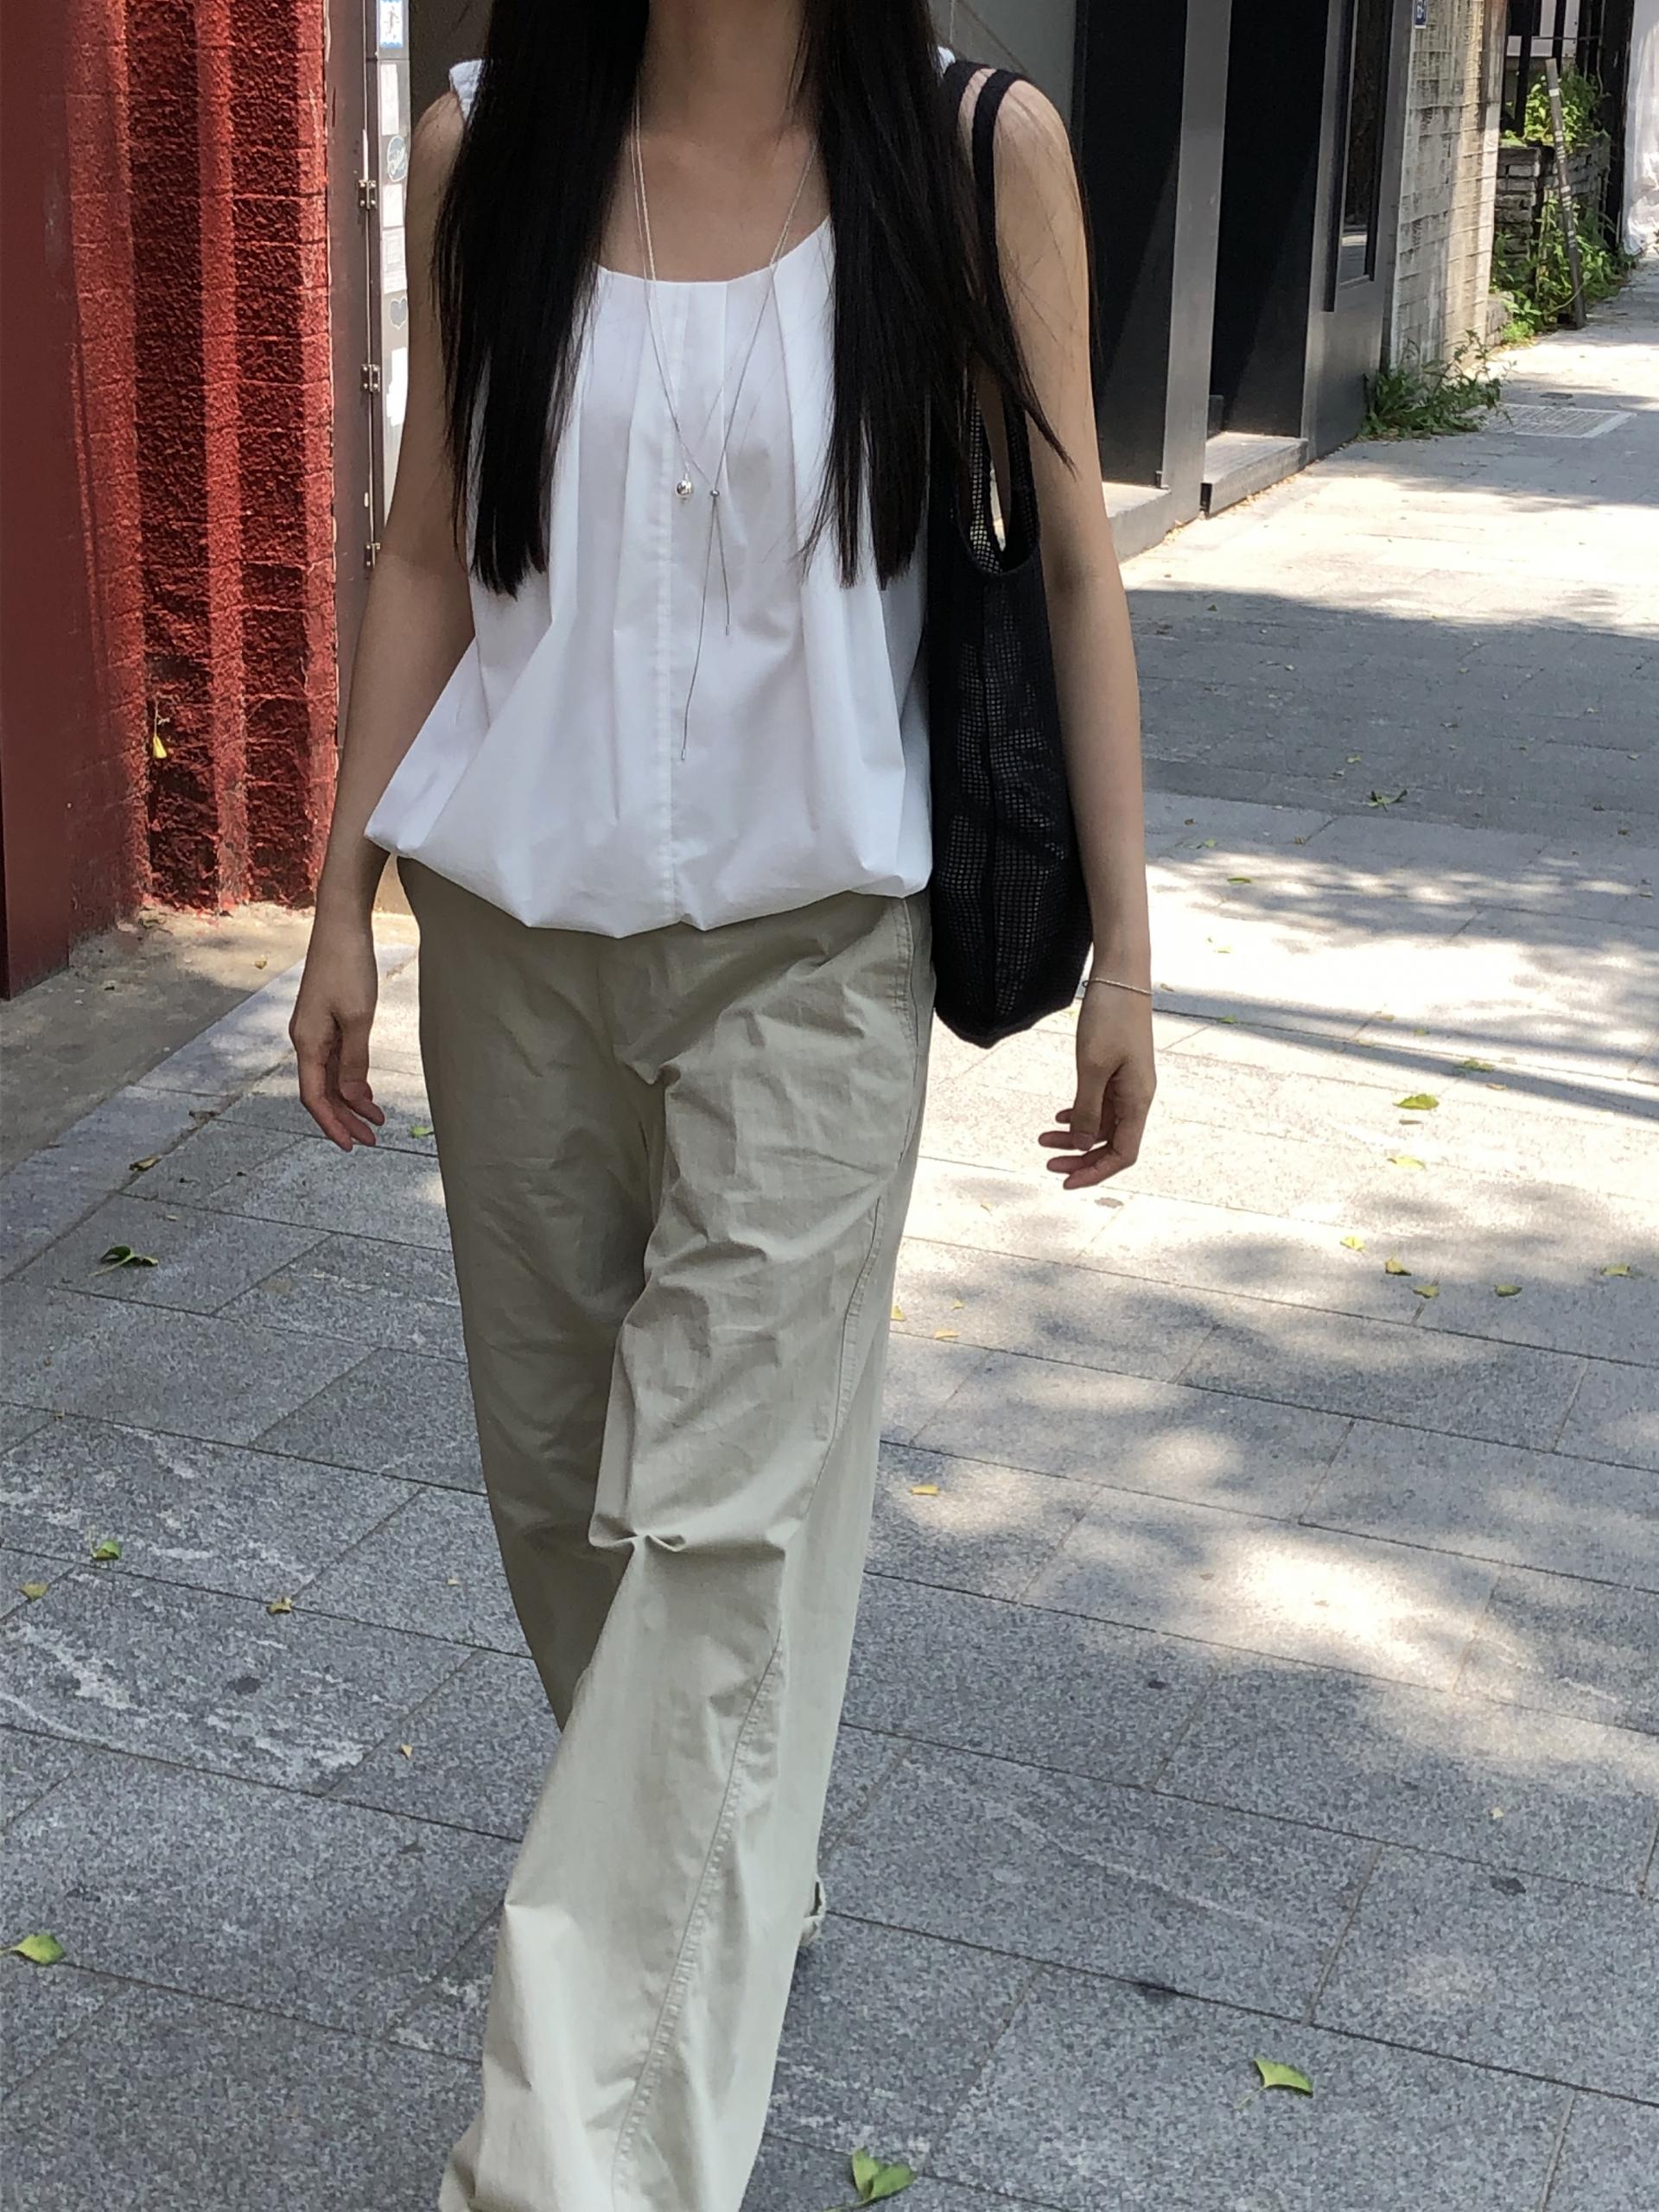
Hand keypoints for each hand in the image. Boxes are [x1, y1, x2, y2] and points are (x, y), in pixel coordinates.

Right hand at [289, 913, 386, 1151]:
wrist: (341, 925)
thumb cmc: (348, 966)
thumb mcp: (357, 1019)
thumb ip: (354, 1061)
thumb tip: (353, 1097)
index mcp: (307, 1042)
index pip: (314, 1097)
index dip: (332, 1124)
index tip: (352, 1145)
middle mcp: (305, 1040)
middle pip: (322, 1091)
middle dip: (346, 1118)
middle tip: (372, 1139)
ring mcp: (314, 1029)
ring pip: (330, 1077)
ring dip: (351, 1100)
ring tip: (377, 1120)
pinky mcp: (325, 1019)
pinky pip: (335, 1059)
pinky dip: (351, 1079)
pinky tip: (367, 1091)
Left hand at [1039, 985, 1155, 1188]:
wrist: (1120, 978)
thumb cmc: (1109, 1019)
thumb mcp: (1092, 1067)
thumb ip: (1087, 1110)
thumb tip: (1082, 1146)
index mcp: (1138, 1101)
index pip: (1123, 1154)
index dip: (1096, 1172)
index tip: (1065, 1181)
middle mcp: (1137, 1097)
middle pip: (1111, 1144)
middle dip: (1081, 1158)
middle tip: (1047, 1163)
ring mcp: (1128, 1084)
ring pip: (1102, 1125)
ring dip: (1075, 1136)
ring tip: (1043, 1140)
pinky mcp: (1117, 1070)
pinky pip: (1100, 1104)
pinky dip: (1079, 1115)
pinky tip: (1059, 1118)